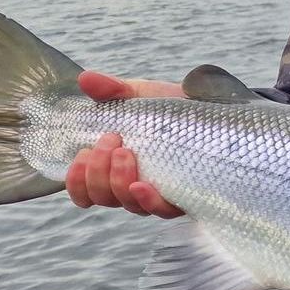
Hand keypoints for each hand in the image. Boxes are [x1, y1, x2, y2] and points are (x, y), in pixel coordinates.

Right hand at [64, 72, 185, 217]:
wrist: (213, 112)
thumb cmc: (172, 110)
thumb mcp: (139, 95)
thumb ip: (112, 90)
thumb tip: (85, 79)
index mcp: (115, 168)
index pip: (85, 191)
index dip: (76, 182)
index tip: (82, 154)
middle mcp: (133, 187)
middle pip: (102, 197)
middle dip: (98, 171)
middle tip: (111, 139)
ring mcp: (158, 194)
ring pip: (126, 204)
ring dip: (118, 180)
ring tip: (125, 151)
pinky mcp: (185, 198)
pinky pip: (161, 210)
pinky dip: (147, 200)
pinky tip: (141, 185)